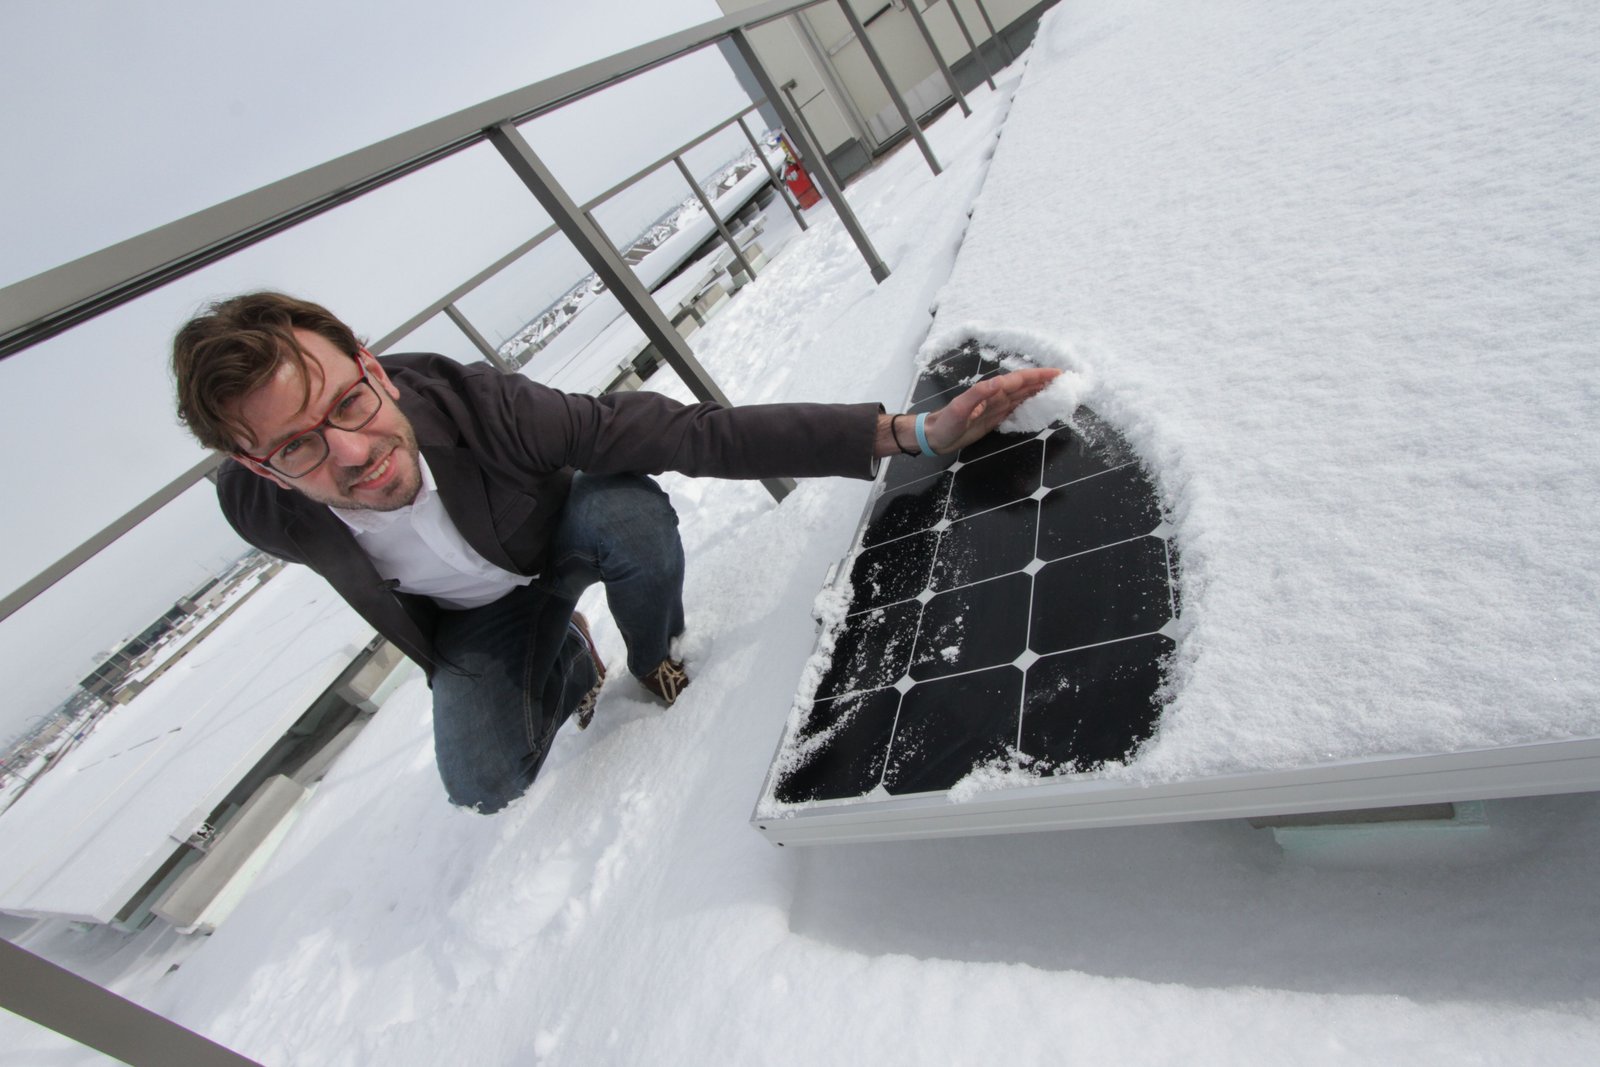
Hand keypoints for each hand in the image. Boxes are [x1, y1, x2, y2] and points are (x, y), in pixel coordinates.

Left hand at [878, 367, 1061, 456]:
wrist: (934, 436)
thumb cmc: (945, 424)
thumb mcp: (960, 410)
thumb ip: (978, 395)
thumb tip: (999, 381)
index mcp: (990, 391)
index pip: (1019, 380)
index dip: (1038, 375)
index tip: (1057, 373)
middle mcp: (996, 396)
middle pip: (1024, 385)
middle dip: (1043, 380)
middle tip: (1065, 380)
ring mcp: (996, 406)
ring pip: (1022, 395)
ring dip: (1039, 390)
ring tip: (1057, 388)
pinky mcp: (995, 417)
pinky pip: (1016, 407)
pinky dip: (1029, 403)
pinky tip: (1038, 403)